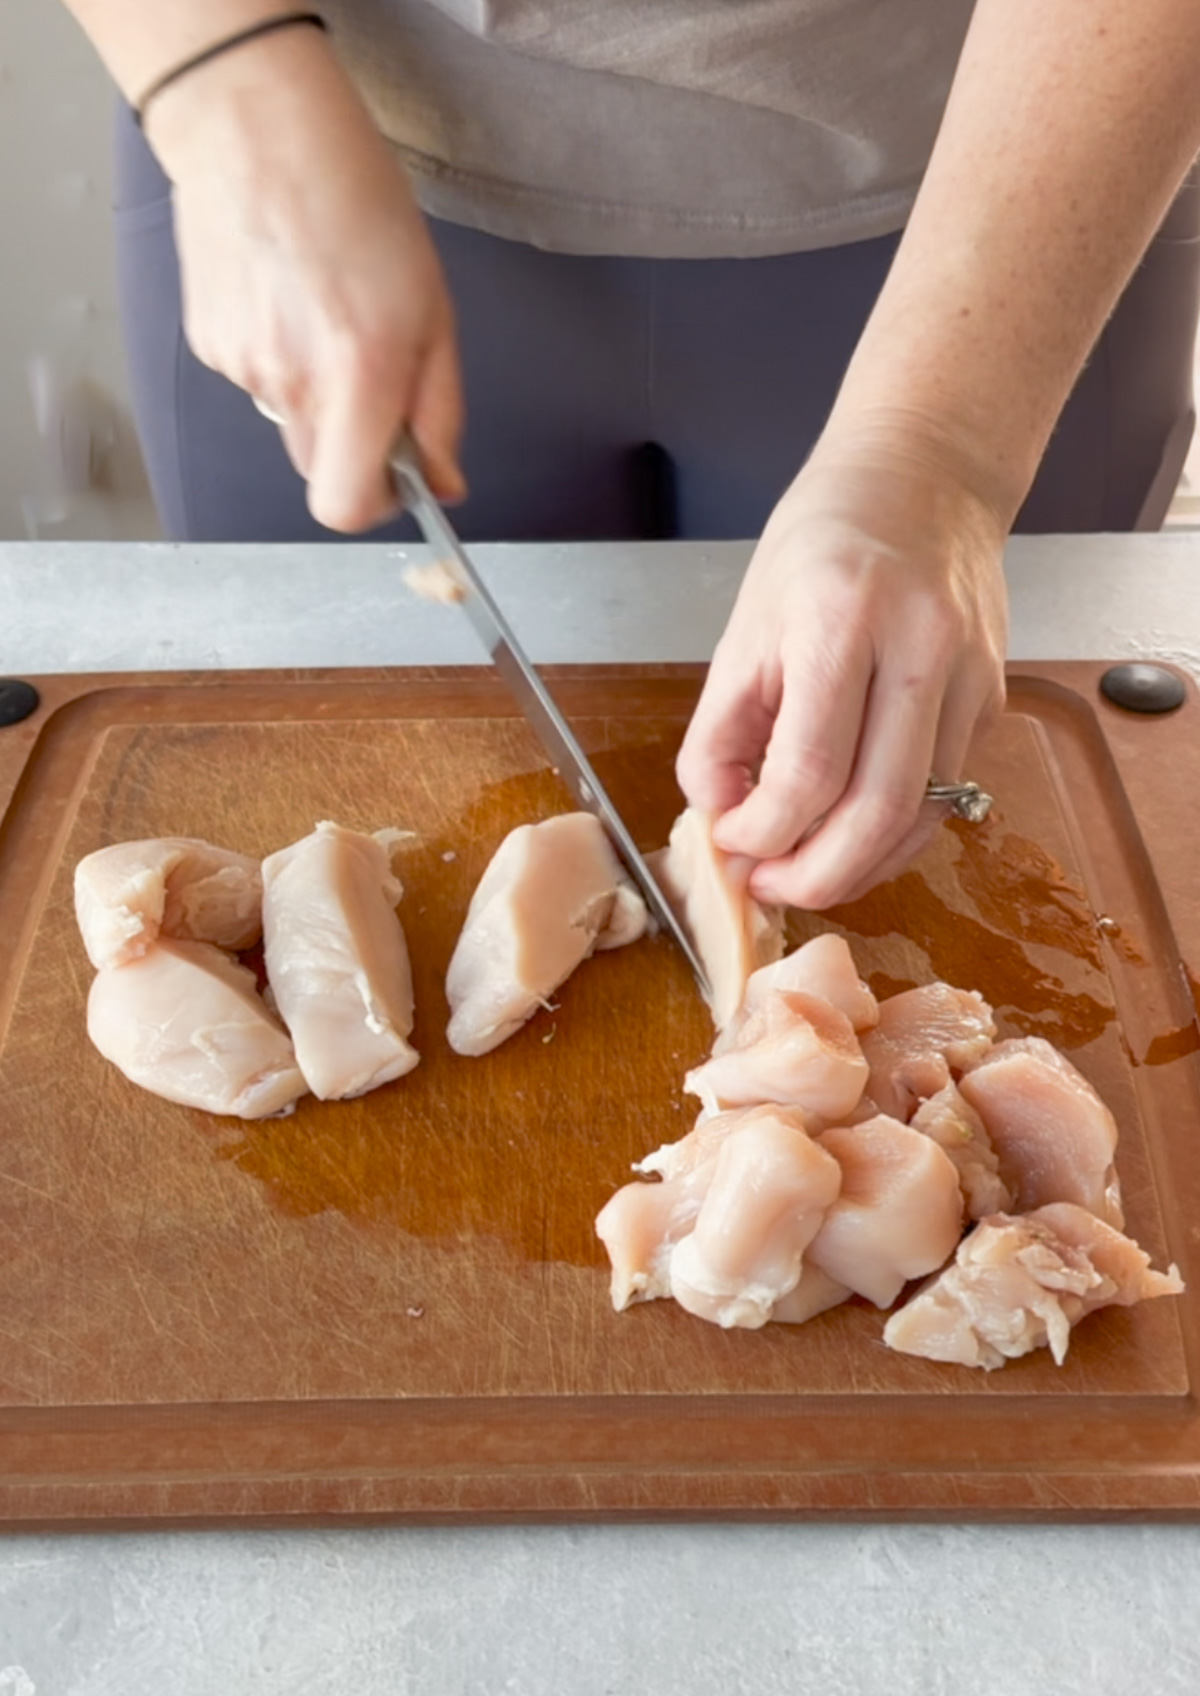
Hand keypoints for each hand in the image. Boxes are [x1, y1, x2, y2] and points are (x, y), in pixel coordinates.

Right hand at [147, 26, 463, 529]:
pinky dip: (280, 357)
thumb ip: (439, 412)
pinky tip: (289, 296)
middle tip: (372, 372)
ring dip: (317, 393)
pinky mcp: (210, 346)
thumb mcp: (434, 311)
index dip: (377, 503)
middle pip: (321, 471)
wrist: (258, 129)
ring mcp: (242, 368)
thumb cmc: (356, 202)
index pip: (345, 508)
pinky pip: (257, 382)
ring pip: (290, 424)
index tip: (397, 473)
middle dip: (354, 443)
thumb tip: (443, 484)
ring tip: (326, 311)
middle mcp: (292, 383)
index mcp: (358, 377)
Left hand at [675, 431, 1008, 908]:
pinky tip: (850, 836)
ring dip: (857, 867)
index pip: (808, 771)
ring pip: (920, 818)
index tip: (732, 842)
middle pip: (877, 812)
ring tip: (803, 870)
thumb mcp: (744, 628)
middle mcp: (919, 648)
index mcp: (841, 620)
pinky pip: (943, 797)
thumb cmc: (822, 546)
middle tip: (769, 886)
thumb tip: (719, 820)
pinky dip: (892, 835)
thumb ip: (719, 732)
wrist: (923, 481)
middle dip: (815, 876)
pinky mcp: (993, 700)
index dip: (763, 831)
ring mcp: (969, 678)